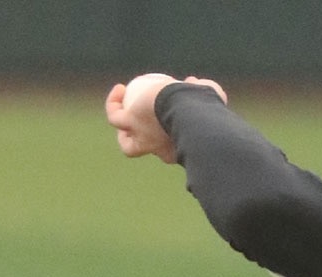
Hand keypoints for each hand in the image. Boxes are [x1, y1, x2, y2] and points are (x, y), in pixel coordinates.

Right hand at [104, 74, 226, 163]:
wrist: (189, 111)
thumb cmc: (203, 108)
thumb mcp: (208, 98)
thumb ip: (203, 90)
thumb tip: (194, 82)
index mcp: (177, 150)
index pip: (167, 149)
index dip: (167, 135)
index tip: (172, 119)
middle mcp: (158, 149)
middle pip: (142, 150)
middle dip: (137, 141)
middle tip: (138, 122)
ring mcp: (141, 138)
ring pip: (125, 141)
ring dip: (122, 123)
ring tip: (123, 102)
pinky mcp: (128, 123)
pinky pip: (114, 116)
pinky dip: (113, 103)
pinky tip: (120, 89)